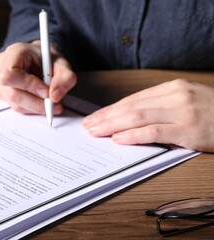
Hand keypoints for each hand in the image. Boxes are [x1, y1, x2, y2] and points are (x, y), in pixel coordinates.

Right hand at [0, 41, 76, 113]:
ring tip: (49, 100)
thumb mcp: (62, 63)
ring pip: (15, 104)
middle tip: (53, 103)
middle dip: (37, 103)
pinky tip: (39, 100)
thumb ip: (65, 77)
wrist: (38, 60)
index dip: (30, 86)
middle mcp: (0, 66)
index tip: (47, 91)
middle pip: (13, 94)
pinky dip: (31, 108)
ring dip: (36, 107)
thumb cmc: (46, 59)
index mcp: (13, 52)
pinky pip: (16, 107)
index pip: (11, 74)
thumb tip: (55, 96)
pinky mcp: (1, 94)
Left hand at [83, 79, 213, 151]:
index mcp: (171, 88)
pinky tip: (117, 139)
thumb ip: (160, 107)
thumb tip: (129, 119)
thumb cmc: (212, 113)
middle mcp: (174, 96)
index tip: (95, 117)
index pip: (132, 99)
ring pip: (137, 117)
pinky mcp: (188, 128)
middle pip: (130, 106)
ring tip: (95, 132)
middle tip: (87, 125)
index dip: (111, 109)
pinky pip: (154, 131)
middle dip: (105, 117)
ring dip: (112, 125)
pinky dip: (133, 135)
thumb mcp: (185, 102)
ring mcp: (181, 111)